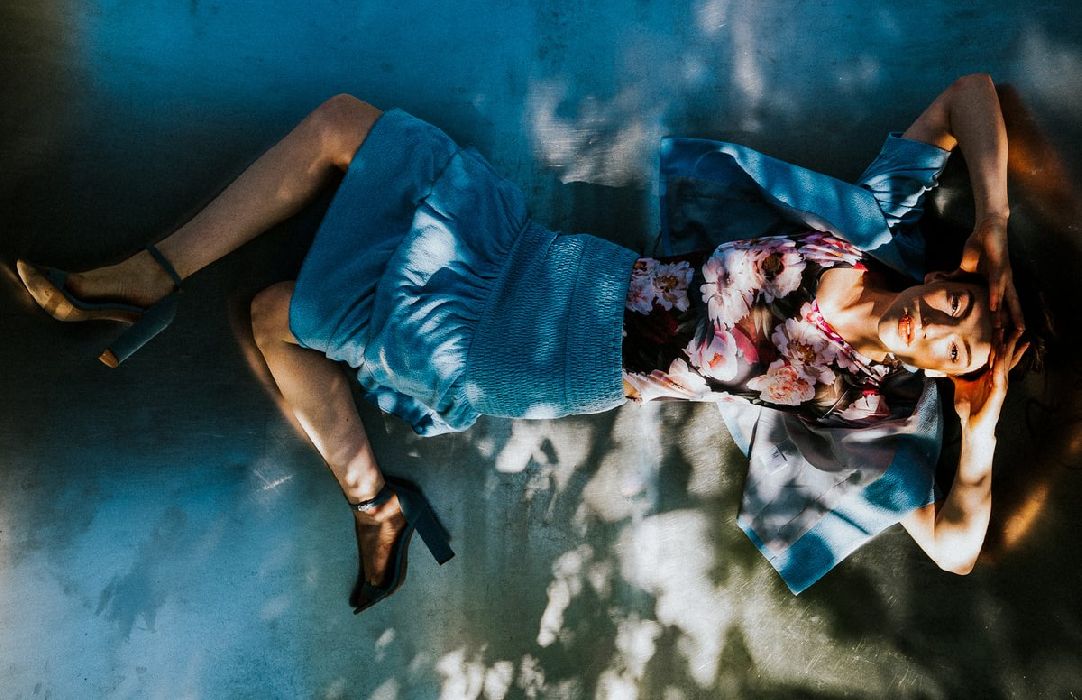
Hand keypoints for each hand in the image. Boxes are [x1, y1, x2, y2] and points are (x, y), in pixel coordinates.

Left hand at [951, 325, 1028, 436]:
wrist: (971, 425)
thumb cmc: (968, 407)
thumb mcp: (960, 385)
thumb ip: (955, 374)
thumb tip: (943, 365)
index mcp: (990, 374)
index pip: (998, 354)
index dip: (1001, 340)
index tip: (1002, 325)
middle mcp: (998, 377)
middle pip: (1006, 355)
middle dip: (1010, 339)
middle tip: (1014, 322)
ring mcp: (1000, 384)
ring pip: (1006, 362)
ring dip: (1009, 348)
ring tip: (1014, 333)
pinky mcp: (998, 393)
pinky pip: (1001, 375)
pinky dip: (1002, 364)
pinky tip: (1003, 355)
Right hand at [959, 216, 1024, 335]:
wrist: (987, 229)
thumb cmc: (979, 246)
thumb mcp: (964, 267)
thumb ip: (953, 277)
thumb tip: (936, 281)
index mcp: (996, 284)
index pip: (1000, 306)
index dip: (1001, 321)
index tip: (1000, 338)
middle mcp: (1003, 282)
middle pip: (1010, 307)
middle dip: (1011, 323)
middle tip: (1012, 340)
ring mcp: (1003, 276)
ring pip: (1007, 300)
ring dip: (1005, 316)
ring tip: (1004, 331)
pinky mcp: (1000, 268)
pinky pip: (997, 285)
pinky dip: (996, 297)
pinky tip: (994, 308)